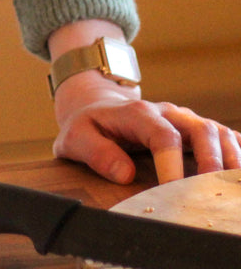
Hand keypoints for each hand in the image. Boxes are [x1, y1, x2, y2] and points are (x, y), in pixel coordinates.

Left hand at [52, 72, 240, 183]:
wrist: (96, 107)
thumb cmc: (87, 126)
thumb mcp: (76, 136)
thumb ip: (96, 153)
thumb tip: (124, 174)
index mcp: (137, 113)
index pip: (162, 136)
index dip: (173, 165)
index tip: (174, 193)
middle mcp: (167, 113)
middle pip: (200, 129)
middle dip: (212, 162)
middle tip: (211, 193)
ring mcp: (184, 119)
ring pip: (217, 131)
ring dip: (231, 159)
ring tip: (232, 187)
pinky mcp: (194, 129)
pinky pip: (224, 136)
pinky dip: (237, 152)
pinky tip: (239, 173)